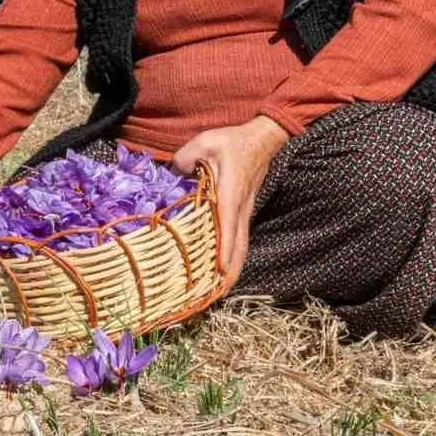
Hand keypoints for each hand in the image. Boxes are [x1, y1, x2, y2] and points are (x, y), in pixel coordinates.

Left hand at [170, 115, 288, 292]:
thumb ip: (185, 157)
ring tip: (219, 292)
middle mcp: (240, 207)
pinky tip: (224, 271)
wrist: (262, 139)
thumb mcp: (205, 141)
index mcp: (230, 192)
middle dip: (230, 272)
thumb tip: (173, 173)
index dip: (224, 248)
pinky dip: (234, 257)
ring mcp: (245, 211)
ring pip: (242, 246)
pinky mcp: (243, 211)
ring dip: (233, 269)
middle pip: (239, 245)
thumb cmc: (232, 141)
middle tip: (217, 296)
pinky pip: (240, 239)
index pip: (228, 224)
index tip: (221, 270)